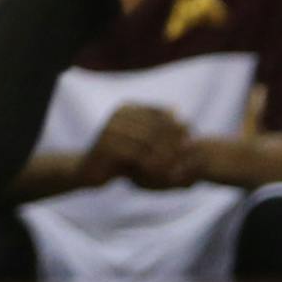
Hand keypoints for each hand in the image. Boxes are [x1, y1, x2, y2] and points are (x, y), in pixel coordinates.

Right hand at [80, 105, 199, 190]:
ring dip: (165, 154)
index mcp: (127, 107)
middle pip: (155, 126)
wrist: (89, 170)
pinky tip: (162, 174)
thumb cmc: (118, 155)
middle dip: (174, 140)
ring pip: (148, 141)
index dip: (176, 126)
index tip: (192, 139)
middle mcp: (118, 114)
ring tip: (180, 165)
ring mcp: (112, 128)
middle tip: (190, 154)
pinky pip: (136, 154)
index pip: (158, 113)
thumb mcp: (138, 139)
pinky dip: (151, 164)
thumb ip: (154, 126)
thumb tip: (179, 111)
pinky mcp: (108, 145)